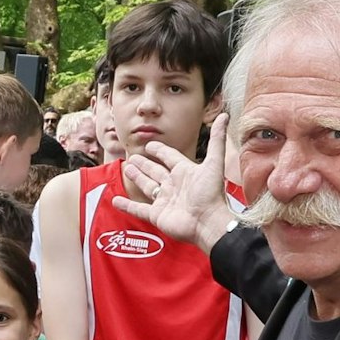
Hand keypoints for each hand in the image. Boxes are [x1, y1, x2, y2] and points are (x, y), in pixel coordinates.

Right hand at [115, 113, 236, 252]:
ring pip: (147, 186)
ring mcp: (165, 201)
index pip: (170, 157)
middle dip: (145, 164)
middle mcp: (174, 186)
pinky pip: (138, 209)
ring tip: (127, 168)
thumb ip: (217, 140)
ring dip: (137, 178)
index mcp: (185, 172)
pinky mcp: (157, 215)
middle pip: (156, 171)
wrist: (208, 223)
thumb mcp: (213, 163)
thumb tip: (224, 116)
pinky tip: (116, 199)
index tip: (150, 145)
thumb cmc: (211, 194)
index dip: (160, 151)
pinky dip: (127, 205)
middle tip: (133, 157)